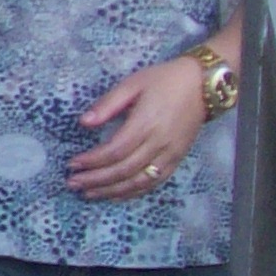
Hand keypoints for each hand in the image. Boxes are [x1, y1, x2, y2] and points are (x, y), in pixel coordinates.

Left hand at [69, 56, 208, 199]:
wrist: (203, 85)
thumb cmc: (164, 80)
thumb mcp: (132, 84)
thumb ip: (107, 104)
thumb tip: (83, 122)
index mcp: (145, 123)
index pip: (114, 150)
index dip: (92, 161)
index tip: (72, 164)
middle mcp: (159, 143)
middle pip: (124, 170)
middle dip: (96, 180)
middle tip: (73, 183)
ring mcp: (171, 154)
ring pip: (139, 181)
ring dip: (112, 191)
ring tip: (89, 194)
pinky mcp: (178, 159)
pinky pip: (155, 182)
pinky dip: (134, 192)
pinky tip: (116, 195)